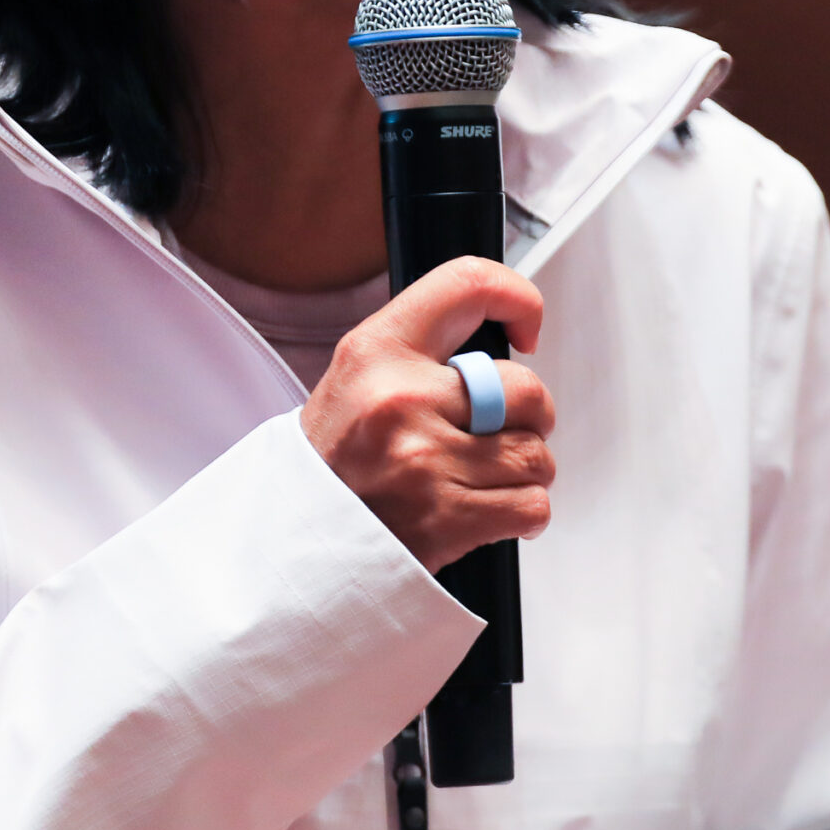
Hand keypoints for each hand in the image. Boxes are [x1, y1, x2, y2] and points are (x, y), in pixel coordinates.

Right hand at [300, 257, 554, 572]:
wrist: (294, 543)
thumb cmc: (336, 462)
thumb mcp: (359, 377)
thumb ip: (426, 351)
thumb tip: (506, 331)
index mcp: (377, 353)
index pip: (467, 286)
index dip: (518, 299)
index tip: (526, 327)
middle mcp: (401, 400)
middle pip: (526, 390)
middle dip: (529, 416)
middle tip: (500, 429)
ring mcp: (425, 462)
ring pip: (535, 455)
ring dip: (523, 470)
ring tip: (481, 475)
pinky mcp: (445, 520)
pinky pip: (531, 505)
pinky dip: (524, 512)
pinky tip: (488, 510)